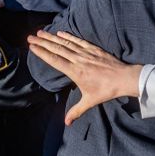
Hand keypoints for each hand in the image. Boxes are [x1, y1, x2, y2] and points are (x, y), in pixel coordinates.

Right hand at [27, 30, 141, 125]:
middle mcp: (78, 60)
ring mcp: (86, 53)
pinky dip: (68, 36)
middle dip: (42, 42)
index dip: (42, 53)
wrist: (124, 78)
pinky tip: (60, 32)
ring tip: (41, 32)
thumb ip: (76, 111)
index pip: (55, 60)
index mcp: (75, 72)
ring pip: (65, 43)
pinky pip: (78, 41)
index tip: (32, 46)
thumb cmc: (106, 91)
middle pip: (57, 49)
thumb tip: (67, 123)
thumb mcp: (90, 102)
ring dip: (52, 37)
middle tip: (30, 36)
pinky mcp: (93, 49)